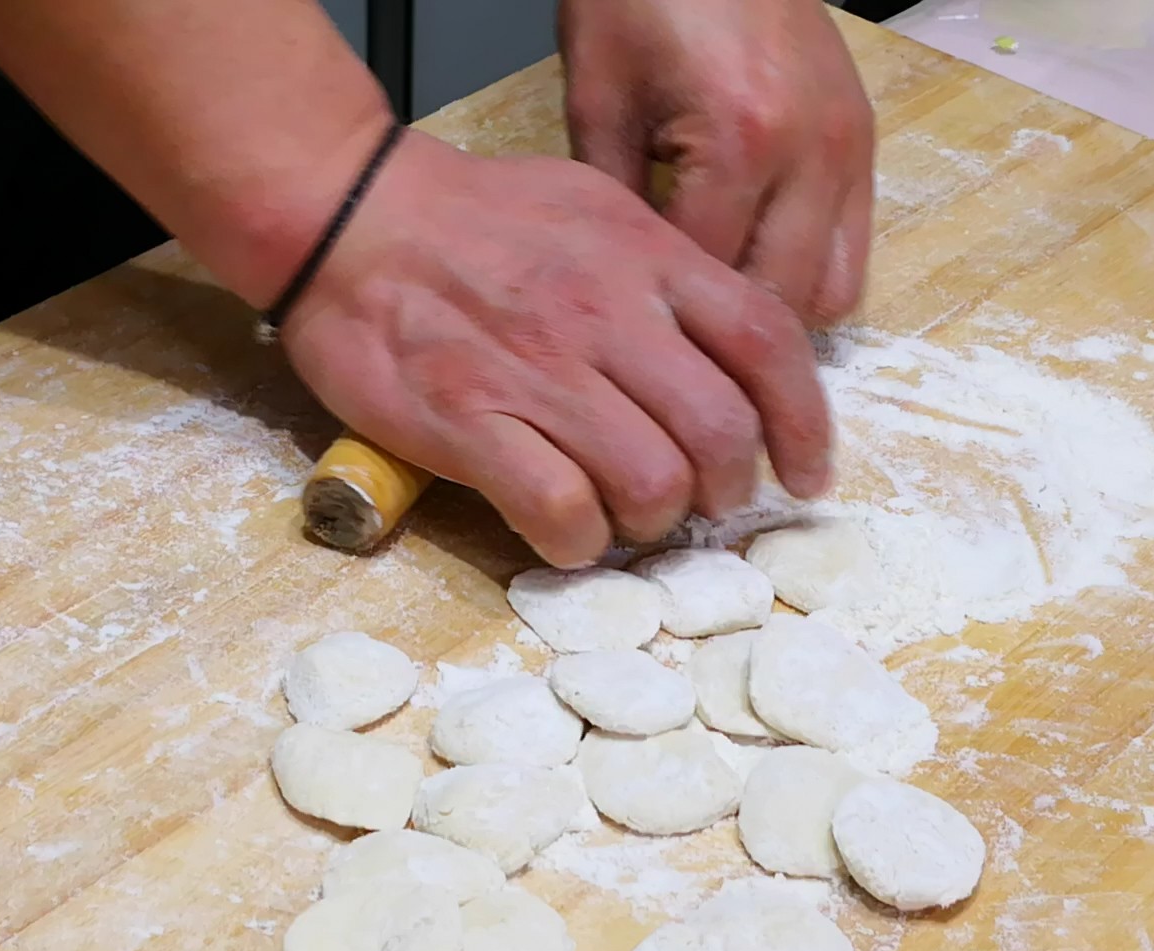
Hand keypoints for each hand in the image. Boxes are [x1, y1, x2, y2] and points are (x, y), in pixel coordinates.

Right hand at [280, 132, 830, 567]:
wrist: (349, 217)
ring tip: (623, 518)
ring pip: (651, 483)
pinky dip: (577, 540)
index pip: (768, 343)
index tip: (805, 474)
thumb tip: (723, 341)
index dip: (805, 425)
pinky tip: (564, 530)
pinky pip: (561, 509)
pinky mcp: (470, 422)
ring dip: (650, 523)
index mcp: (646, 256)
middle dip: (724, 490)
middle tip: (696, 503)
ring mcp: (538, 371)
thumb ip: (663, 270)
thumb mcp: (593, 207)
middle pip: (720, 432)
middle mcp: (607, 314)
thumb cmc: (471, 217)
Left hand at [558, 0, 874, 327]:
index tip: (633, 341)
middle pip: (782, 304)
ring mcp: (849, 148)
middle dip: (729, 335)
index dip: (667, 322)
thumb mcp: (599, 103)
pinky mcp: (863, 140)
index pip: (710, 283)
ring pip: (833, 290)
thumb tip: (627, 294)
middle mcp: (812, 153)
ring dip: (778, 308)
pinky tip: (752, 259)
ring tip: (720, 310)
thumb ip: (614, 206)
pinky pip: (853, 244)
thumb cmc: (639, 0)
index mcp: (741, 142)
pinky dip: (808, 267)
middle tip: (676, 346)